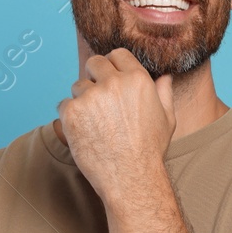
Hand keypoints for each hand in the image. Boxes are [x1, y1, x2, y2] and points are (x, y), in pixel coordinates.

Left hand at [56, 49, 176, 199]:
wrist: (131, 177)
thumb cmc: (150, 151)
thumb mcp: (167, 119)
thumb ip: (163, 93)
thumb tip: (164, 77)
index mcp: (137, 79)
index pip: (118, 54)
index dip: (113, 64)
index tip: (110, 76)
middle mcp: (113, 83)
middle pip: (94, 63)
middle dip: (94, 76)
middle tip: (97, 98)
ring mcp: (90, 96)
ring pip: (78, 86)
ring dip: (82, 99)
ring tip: (94, 123)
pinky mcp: (71, 112)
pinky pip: (64, 105)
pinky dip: (70, 117)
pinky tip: (84, 132)